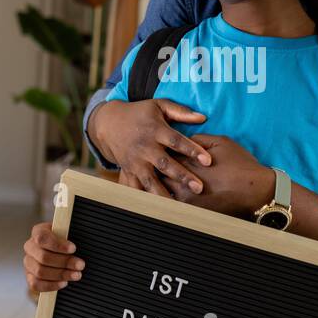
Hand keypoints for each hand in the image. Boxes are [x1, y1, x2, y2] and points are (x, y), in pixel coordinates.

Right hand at [22, 222, 84, 292]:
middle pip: (43, 257)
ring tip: (76, 275)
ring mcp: (28, 263)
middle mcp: (30, 247)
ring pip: (40, 271)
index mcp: (38, 232)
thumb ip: (71, 237)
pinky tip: (64, 283)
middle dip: (65, 262)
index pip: (42, 238)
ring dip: (61, 274)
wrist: (63, 253)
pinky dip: (51, 285)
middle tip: (80, 265)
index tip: (73, 249)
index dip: (58, 245)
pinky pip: (36, 284)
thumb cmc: (67, 242)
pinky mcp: (30, 277)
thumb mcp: (70, 235)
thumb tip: (77, 244)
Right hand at [90, 99, 211, 198]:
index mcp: (155, 130)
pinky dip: (146, 199)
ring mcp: (135, 161)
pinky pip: (137, 188)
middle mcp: (145, 147)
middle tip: (199, 188)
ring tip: (179, 207)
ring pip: (151, 180)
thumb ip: (180, 112)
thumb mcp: (158, 106)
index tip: (208, 161)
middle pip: (165, 164)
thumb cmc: (140, 113)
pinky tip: (158, 211)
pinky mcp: (128, 171)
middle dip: (182, 176)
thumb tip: (203, 117)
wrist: (109, 124)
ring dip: (165, 194)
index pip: (176, 141)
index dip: (192, 150)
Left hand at [163, 134, 275, 217]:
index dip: (162, 150)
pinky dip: (166, 199)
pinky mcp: (191, 210)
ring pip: (162, 189)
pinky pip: (171, 204)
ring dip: (159, 184)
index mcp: (189, 159)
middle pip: (159, 171)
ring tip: (156, 180)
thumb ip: (199, 139)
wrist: (255, 190)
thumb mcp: (221, 142)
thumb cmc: (240, 164)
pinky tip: (164, 196)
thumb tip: (184, 139)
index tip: (159, 147)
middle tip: (154, 163)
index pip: (166, 152)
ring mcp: (186, 196)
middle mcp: (184, 178)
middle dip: (157, 167)